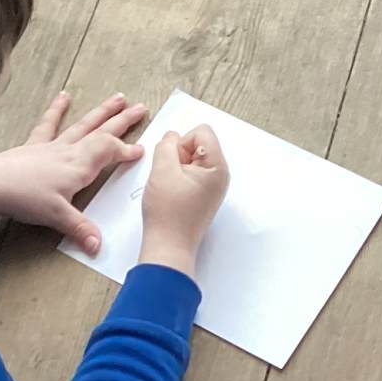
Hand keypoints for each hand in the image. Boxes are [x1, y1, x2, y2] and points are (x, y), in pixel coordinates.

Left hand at [0, 92, 148, 252]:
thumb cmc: (24, 197)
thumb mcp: (56, 216)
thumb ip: (80, 228)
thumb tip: (99, 246)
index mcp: (79, 166)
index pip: (110, 152)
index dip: (127, 150)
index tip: (141, 151)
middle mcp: (70, 151)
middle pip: (102, 132)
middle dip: (123, 121)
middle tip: (142, 107)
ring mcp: (53, 146)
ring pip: (83, 125)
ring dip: (101, 112)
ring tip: (118, 97)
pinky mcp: (35, 145)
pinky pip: (49, 124)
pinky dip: (57, 109)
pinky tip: (64, 95)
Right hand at [139, 126, 230, 276]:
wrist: (168, 248)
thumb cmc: (168, 215)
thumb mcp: (162, 171)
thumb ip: (166, 145)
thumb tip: (172, 136)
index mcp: (218, 167)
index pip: (201, 132)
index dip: (181, 143)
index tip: (173, 164)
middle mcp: (220, 175)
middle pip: (197, 144)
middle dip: (178, 156)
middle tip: (170, 179)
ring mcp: (212, 186)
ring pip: (191, 159)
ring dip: (175, 168)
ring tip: (169, 189)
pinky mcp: (203, 195)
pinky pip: (189, 174)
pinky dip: (176, 179)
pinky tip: (171, 194)